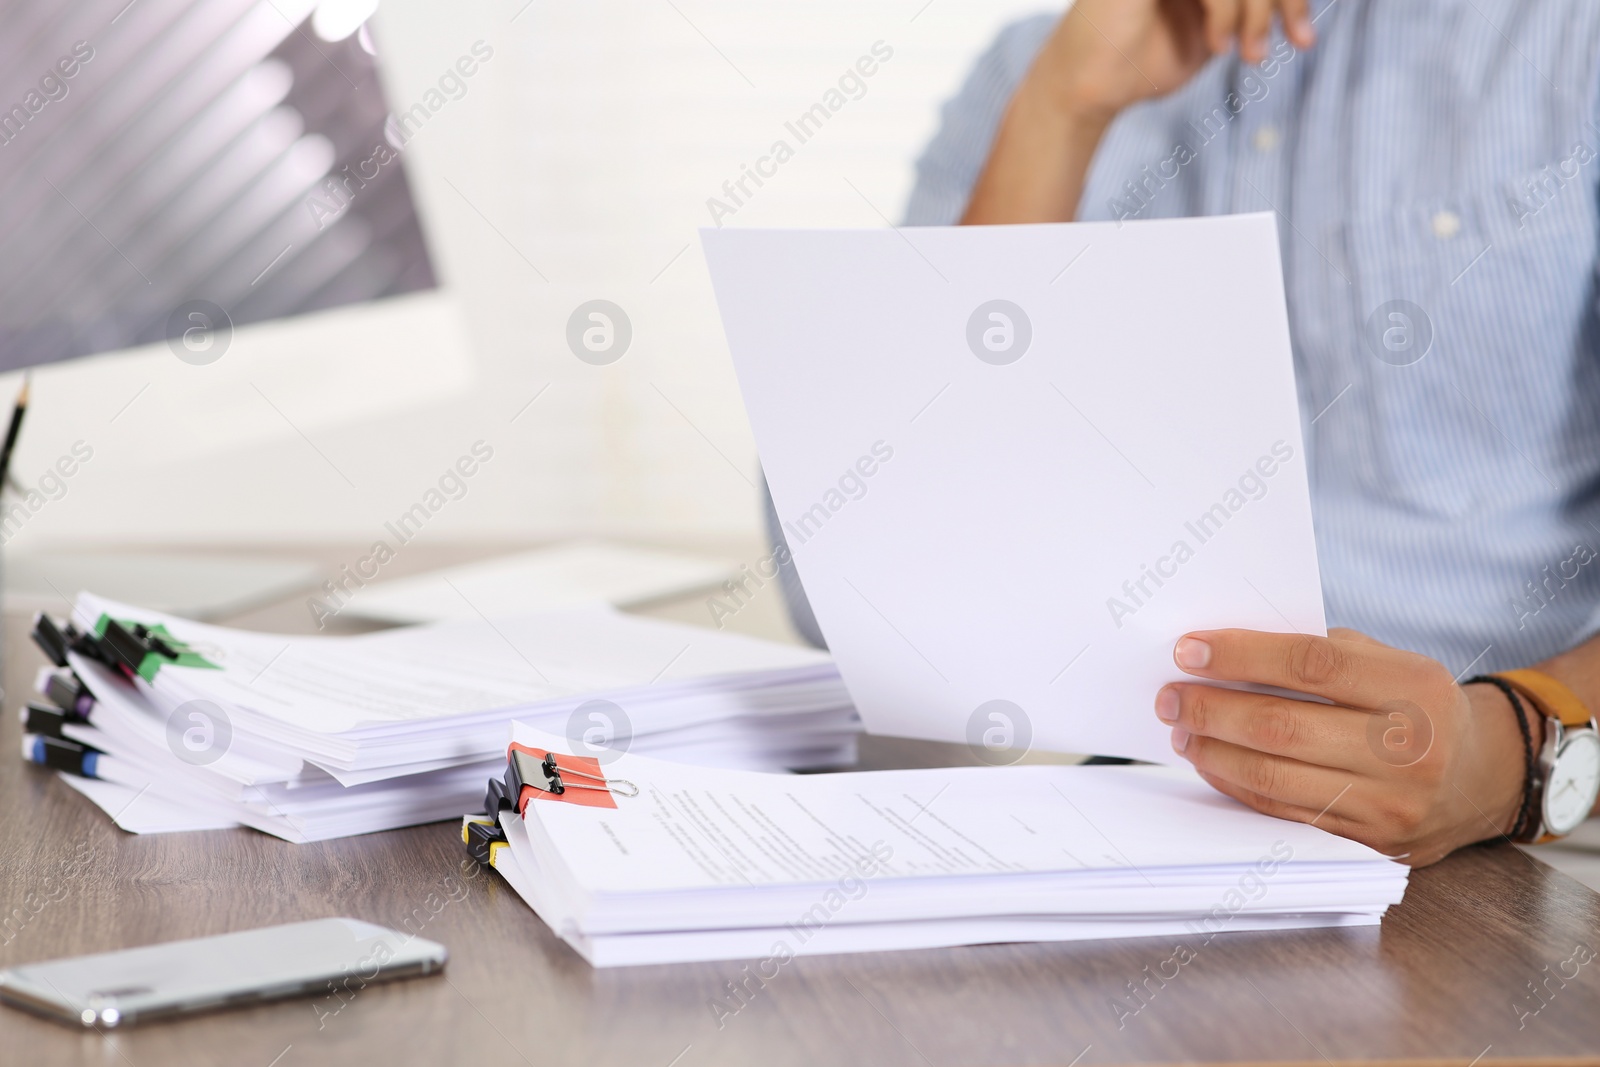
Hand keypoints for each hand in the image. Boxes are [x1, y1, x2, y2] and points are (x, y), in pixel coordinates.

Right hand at [1033, 0, 1315, 122]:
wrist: (1088, 90)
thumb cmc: (1142, 66)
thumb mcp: (1216, 33)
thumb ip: (1251, 9)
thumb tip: (1301, 3)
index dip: (1289, 0)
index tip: (1303, 37)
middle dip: (1285, 1)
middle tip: (1299, 41)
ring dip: (1260, 11)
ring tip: (1252, 54)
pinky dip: (1227, 11)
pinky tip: (1218, 45)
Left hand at [1154, 628, 1527, 866]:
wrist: (1483, 777)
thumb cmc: (1415, 705)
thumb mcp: (1389, 662)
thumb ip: (1321, 652)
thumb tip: (1226, 652)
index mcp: (1414, 686)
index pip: (1310, 663)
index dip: (1241, 654)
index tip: (1189, 649)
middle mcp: (1408, 748)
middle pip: (1282, 726)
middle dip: (1211, 709)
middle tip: (1171, 696)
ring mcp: (1390, 803)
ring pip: (1275, 777)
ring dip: (1213, 752)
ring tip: (1183, 730)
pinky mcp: (1370, 841)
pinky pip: (1285, 811)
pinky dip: (1237, 785)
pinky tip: (1211, 762)